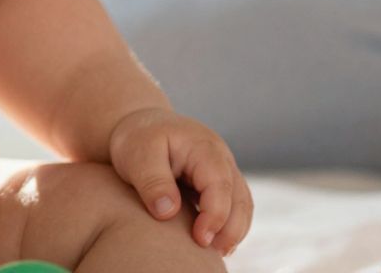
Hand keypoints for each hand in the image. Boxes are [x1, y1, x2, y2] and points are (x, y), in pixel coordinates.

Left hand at [107, 107, 252, 254]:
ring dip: (233, 231)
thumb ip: (153, 181)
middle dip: (230, 229)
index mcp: (204, 148)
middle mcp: (221, 159)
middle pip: (240, 198)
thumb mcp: (138, 154)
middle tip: (210, 252)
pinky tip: (213, 244)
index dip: (215, 215)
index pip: (220, 185)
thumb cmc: (138, 139)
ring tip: (214, 252)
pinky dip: (228, 227)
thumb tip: (168, 212)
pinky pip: (234, 208)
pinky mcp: (218, 185)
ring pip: (242, 205)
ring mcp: (223, 172)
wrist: (140, 127)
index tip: (200, 239)